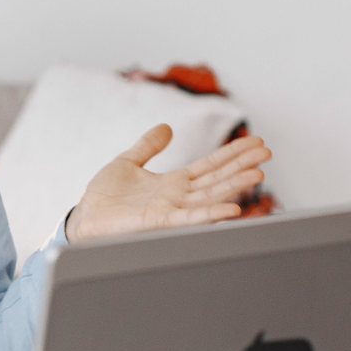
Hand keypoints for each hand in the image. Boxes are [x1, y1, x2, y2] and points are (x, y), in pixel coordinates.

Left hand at [65, 124, 271, 243]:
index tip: (255, 142)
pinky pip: (190, 218)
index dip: (232, 154)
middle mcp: (177, 197)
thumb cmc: (103, 196)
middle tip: (267, 153)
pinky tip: (233, 208)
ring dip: (234, 186)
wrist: (84, 217)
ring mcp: (172, 210)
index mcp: (172, 183)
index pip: (209, 166)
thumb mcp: (126, 162)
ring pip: (209, 196)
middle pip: (217, 179)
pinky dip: (211, 213)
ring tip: (258, 174)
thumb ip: (147, 146)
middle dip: (242, 166)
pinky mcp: (160, 222)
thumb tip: (166, 128)